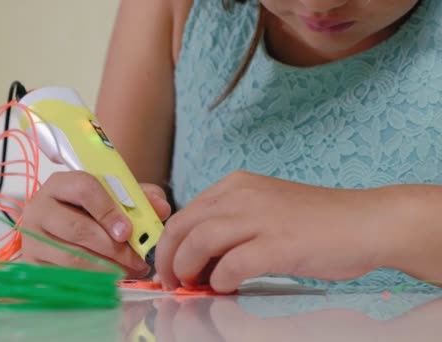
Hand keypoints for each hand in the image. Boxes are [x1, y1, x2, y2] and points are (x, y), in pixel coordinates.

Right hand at [20, 171, 170, 277]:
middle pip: (77, 228)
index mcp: (61, 184)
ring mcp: (32, 238)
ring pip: (71, 257)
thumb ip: (141, 198)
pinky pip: (64, 277)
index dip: (109, 210)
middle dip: (112, 247)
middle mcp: (40, 208)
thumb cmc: (91, 211)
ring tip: (130, 272)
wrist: (59, 229)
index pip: (84, 189)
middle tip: (138, 260)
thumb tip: (161, 208)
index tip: (128, 231)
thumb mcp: (115, 197)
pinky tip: (111, 281)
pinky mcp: (32, 264)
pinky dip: (92, 281)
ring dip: (107, 268)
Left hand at [155, 171, 389, 291]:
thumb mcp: (264, 210)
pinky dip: (221, 279)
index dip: (169, 243)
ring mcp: (261, 218)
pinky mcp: (280, 244)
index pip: (185, 213)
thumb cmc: (316, 221)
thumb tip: (199, 258)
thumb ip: (231, 225)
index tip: (168, 265)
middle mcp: (243, 196)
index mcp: (236, 186)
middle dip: (168, 258)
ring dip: (188, 269)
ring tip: (192, 286)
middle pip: (184, 226)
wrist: (365, 221)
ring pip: (200, 242)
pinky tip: (227, 286)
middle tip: (171, 281)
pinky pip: (233, 264)